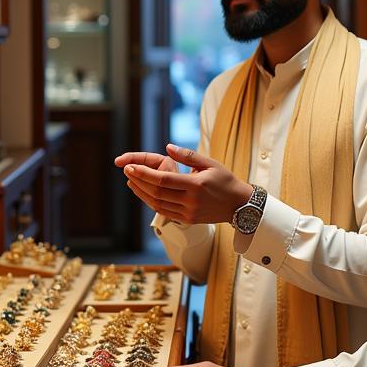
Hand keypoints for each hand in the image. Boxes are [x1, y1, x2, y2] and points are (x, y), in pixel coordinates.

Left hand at [120, 143, 252, 224]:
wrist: (238, 205)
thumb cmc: (225, 180)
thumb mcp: (209, 163)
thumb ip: (187, 155)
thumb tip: (167, 147)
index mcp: (196, 185)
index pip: (162, 180)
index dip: (144, 173)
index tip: (130, 166)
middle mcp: (190, 201)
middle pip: (156, 192)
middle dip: (139, 181)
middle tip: (127, 170)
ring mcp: (188, 213)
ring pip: (157, 204)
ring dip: (141, 193)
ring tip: (131, 181)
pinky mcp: (187, 219)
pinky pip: (164, 211)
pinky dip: (151, 202)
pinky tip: (145, 193)